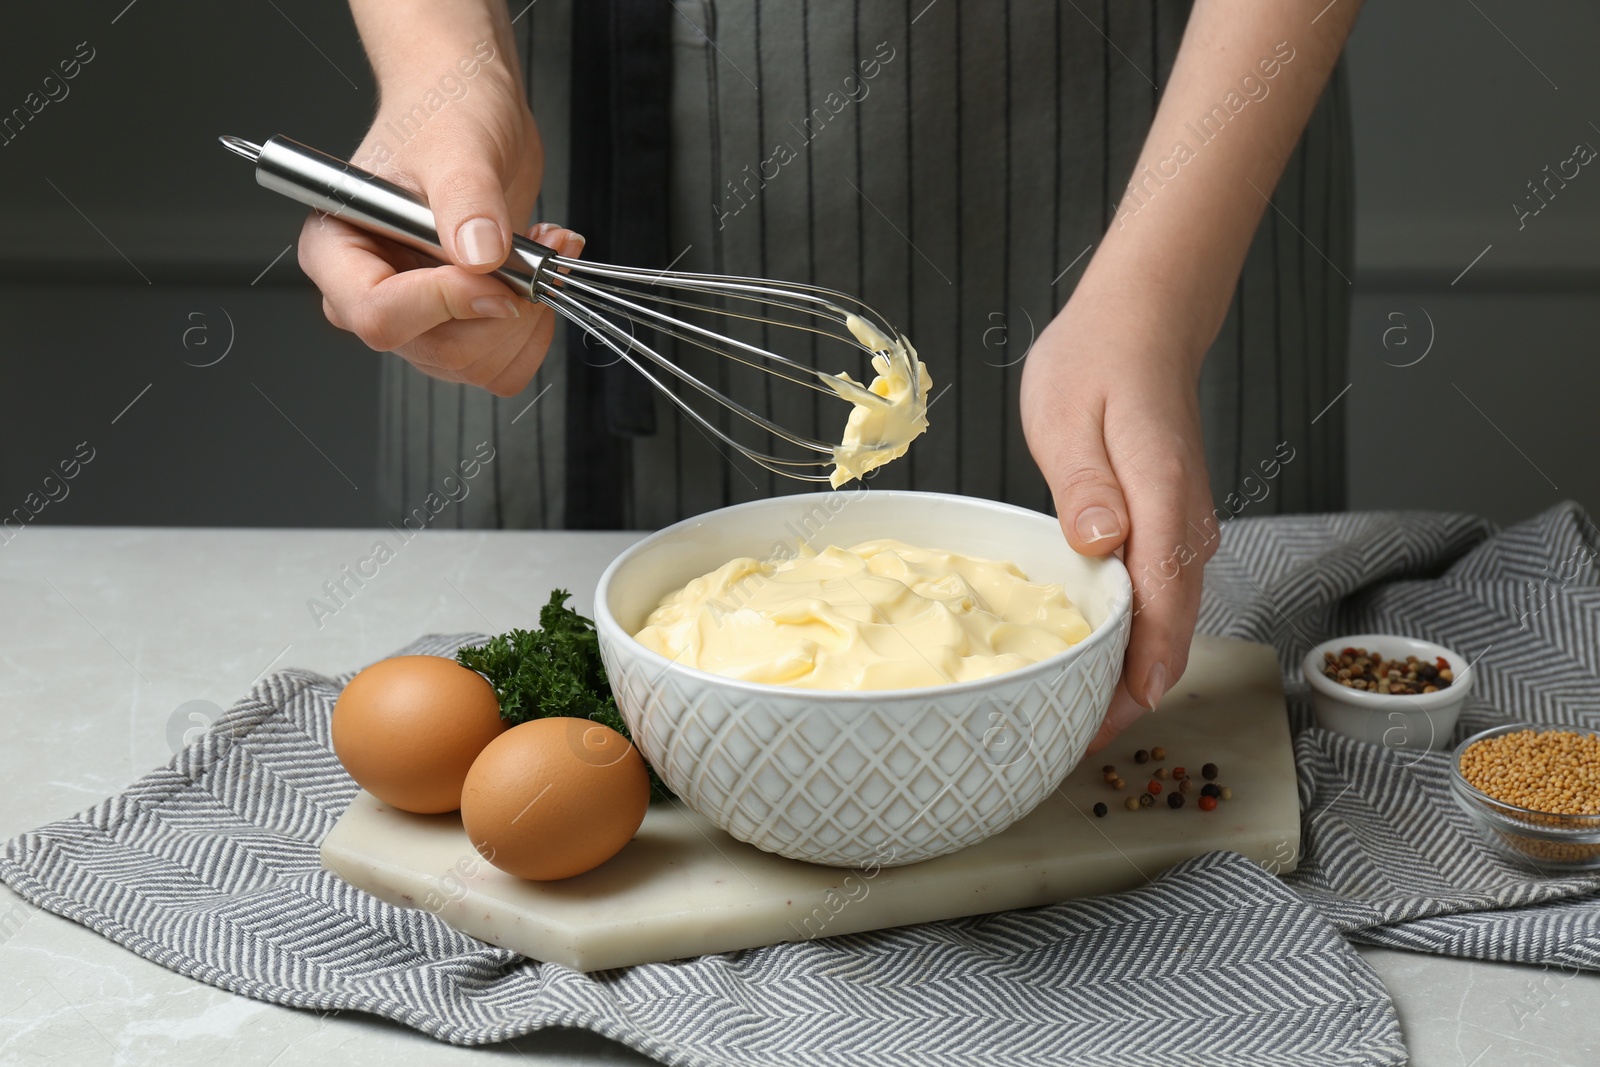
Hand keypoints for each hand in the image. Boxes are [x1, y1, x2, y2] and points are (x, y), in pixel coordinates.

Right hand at [298, 62, 581, 395]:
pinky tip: (537, 273)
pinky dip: (536, 329)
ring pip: (476, 364)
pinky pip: (501, 366)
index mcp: (338, 250)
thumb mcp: (457, 145)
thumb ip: (466, 201)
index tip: (495, 272)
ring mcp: (418, 316)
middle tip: (534, 251)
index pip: (376, 313)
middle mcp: (369, 292)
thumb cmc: (444, 112)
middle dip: (502, 310)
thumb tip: (479, 257)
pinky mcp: (459, 326)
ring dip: (528, 316)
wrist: (472, 110)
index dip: (443, 303)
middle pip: (437, 349)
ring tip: (539, 249)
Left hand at [1021, 285, 1218, 754]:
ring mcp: (1184, 527)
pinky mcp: (1171, 525)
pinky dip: (1130, 636)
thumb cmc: (1099, 361)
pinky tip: (1089, 652)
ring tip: (1072, 711)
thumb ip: (1087, 485)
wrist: (1143, 321)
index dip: (1136, 678)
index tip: (1099, 727)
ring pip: (1167, 620)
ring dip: (1128, 671)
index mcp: (1162, 500)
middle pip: (1171, 633)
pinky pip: (1158, 596)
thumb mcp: (1071, 416)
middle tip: (1067, 740)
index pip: (1163, 609)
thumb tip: (1101, 544)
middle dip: (1128, 696)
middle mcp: (1186, 524)